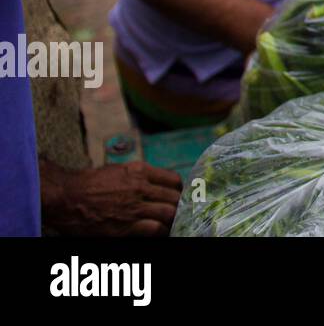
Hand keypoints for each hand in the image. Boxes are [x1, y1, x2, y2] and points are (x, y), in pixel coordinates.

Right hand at [42, 161, 182, 235]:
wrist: (66, 197)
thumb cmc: (88, 183)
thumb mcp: (117, 170)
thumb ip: (139, 175)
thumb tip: (155, 183)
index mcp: (140, 171)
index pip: (173, 180)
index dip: (178, 190)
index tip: (177, 196)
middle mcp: (141, 187)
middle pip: (175, 197)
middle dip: (179, 205)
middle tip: (178, 212)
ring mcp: (134, 207)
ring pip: (169, 213)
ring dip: (172, 219)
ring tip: (171, 223)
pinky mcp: (126, 226)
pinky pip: (155, 229)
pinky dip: (160, 231)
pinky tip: (159, 232)